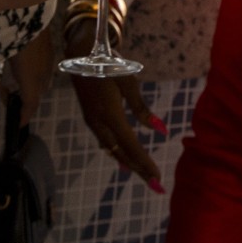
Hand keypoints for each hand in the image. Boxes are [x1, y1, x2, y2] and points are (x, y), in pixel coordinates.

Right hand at [66, 23, 166, 188]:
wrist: (80, 55)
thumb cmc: (109, 65)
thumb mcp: (129, 83)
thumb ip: (142, 109)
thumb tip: (160, 130)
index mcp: (111, 116)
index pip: (132, 146)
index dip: (145, 163)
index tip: (157, 178)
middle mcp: (100, 124)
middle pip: (122, 153)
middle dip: (140, 170)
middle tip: (156, 187)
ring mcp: (93, 122)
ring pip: (112, 150)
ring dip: (129, 163)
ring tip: (142, 175)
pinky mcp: (91, 118)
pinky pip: (106, 142)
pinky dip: (117, 153)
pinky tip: (123, 157)